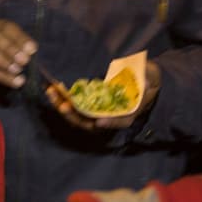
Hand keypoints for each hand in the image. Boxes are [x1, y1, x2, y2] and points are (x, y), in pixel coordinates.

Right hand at [0, 17, 36, 88]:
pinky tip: (15, 82)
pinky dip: (1, 76)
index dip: (19, 37)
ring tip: (18, 70)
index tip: (32, 49)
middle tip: (25, 60)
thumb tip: (31, 49)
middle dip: (10, 48)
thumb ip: (18, 45)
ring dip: (3, 61)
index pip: (4, 27)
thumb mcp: (7, 47)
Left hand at [45, 62, 160, 131]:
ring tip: (51, 91)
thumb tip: (146, 81)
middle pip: (90, 122)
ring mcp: (96, 111)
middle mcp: (109, 116)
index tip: (100, 121)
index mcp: (126, 114)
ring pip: (77, 115)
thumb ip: (148, 80)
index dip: (110, 122)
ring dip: (62, 105)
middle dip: (75, 115)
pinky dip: (61, 98)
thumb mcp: (150, 79)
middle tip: (63, 104)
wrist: (140, 79)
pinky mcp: (87, 103)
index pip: (119, 121)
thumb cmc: (146, 80)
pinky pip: (72, 104)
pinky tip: (51, 88)